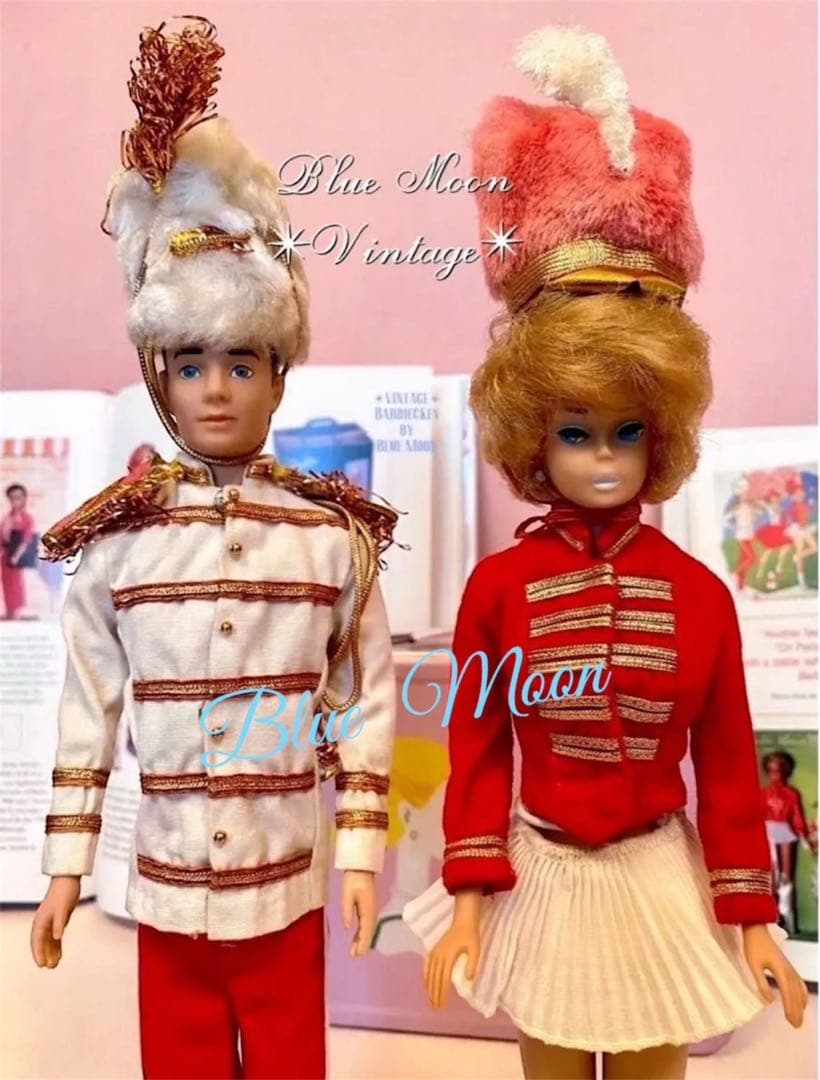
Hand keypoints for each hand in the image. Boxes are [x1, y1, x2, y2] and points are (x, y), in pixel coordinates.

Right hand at [31, 876, 80, 967]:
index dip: (38, 953)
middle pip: (42, 943)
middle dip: (44, 955)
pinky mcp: (59, 919)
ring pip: (49, 941)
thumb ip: (59, 924)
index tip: (41, 965)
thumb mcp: (63, 909)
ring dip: (51, 952)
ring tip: (55, 965)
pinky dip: (57, 946)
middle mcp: (43, 922)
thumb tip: (56, 938)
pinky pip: (55, 937)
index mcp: (41, 920)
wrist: (68, 879)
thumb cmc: (64, 893)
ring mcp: (50, 921)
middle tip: (50, 967)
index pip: (37, 940)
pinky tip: (59, 955)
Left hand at [341, 869, 376, 957]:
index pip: (366, 930)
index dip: (362, 943)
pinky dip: (362, 933)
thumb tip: (348, 927)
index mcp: (368, 910)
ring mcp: (372, 911)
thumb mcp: (347, 895)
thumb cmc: (353, 880)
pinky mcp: (368, 909)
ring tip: (354, 951)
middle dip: (362, 945)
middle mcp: (372, 913)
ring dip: (362, 940)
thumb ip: (347, 911)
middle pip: (369, 932)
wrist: (361, 868)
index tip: (357, 954)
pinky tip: (357, 938)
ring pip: (368, 930)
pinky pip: (367, 925)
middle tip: (354, 956)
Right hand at [423, 889, 481, 1008]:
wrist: (463, 920)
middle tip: (435, 1007)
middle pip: (435, 978)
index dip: (442, 992)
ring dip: (429, 987)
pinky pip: (427, 964)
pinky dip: (425, 975)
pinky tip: (425, 982)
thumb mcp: (476, 949)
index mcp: (449, 956)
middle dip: (434, 993)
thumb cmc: (471, 935)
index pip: (444, 979)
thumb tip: (469, 980)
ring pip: (429, 973)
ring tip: (429, 1000)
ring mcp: (435, 952)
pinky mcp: (434, 949)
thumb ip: (472, 964)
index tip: (442, 1004)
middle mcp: (439, 955)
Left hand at [743, 923, 808, 1027]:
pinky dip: (802, 994)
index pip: (788, 993)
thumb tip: (769, 1001)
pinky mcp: (788, 966)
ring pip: (799, 989)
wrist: (757, 930)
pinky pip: (799, 983)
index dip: (790, 1008)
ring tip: (798, 1018)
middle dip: (797, 1010)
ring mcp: (790, 968)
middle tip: (796, 1026)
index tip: (791, 1021)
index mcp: (780, 970)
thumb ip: (761, 982)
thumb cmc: (753, 946)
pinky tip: (802, 1001)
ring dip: (800, 1004)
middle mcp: (788, 970)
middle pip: (795, 994)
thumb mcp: (753, 965)